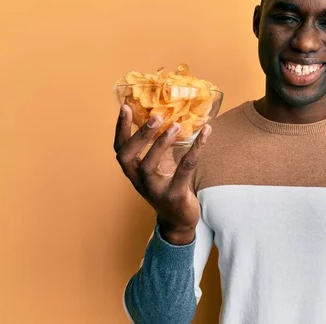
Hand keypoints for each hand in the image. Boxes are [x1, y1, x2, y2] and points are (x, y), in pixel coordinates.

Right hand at [113, 104, 211, 244]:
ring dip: (161, 144)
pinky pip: (183, 171)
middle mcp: (139, 181)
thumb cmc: (168, 186)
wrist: (179, 219)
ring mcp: (155, 190)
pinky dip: (194, 151)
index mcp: (134, 171)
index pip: (120, 148)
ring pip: (149, 166)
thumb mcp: (160, 165)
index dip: (120, 128)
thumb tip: (168, 116)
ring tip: (175, 125)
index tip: (125, 107)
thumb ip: (160, 145)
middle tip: (155, 117)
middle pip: (127, 157)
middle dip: (139, 136)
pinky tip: (205, 135)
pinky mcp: (174, 196)